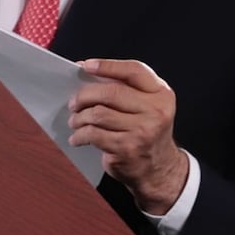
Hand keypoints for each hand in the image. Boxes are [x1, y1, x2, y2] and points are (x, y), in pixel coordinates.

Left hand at [68, 58, 188, 214]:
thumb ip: (126, 88)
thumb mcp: (148, 106)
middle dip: (85, 95)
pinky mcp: (127, 148)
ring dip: (80, 117)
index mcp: (161, 94)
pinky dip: (79, 135)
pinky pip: (94, 134)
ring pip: (99, 114)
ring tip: (74, 120)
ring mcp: (142, 131)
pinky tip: (77, 137)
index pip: (134, 71)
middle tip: (73, 102)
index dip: (108, 66)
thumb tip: (87, 72)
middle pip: (111, 92)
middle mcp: (156, 111)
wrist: (159, 168)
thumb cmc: (146, 131)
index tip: (86, 66)